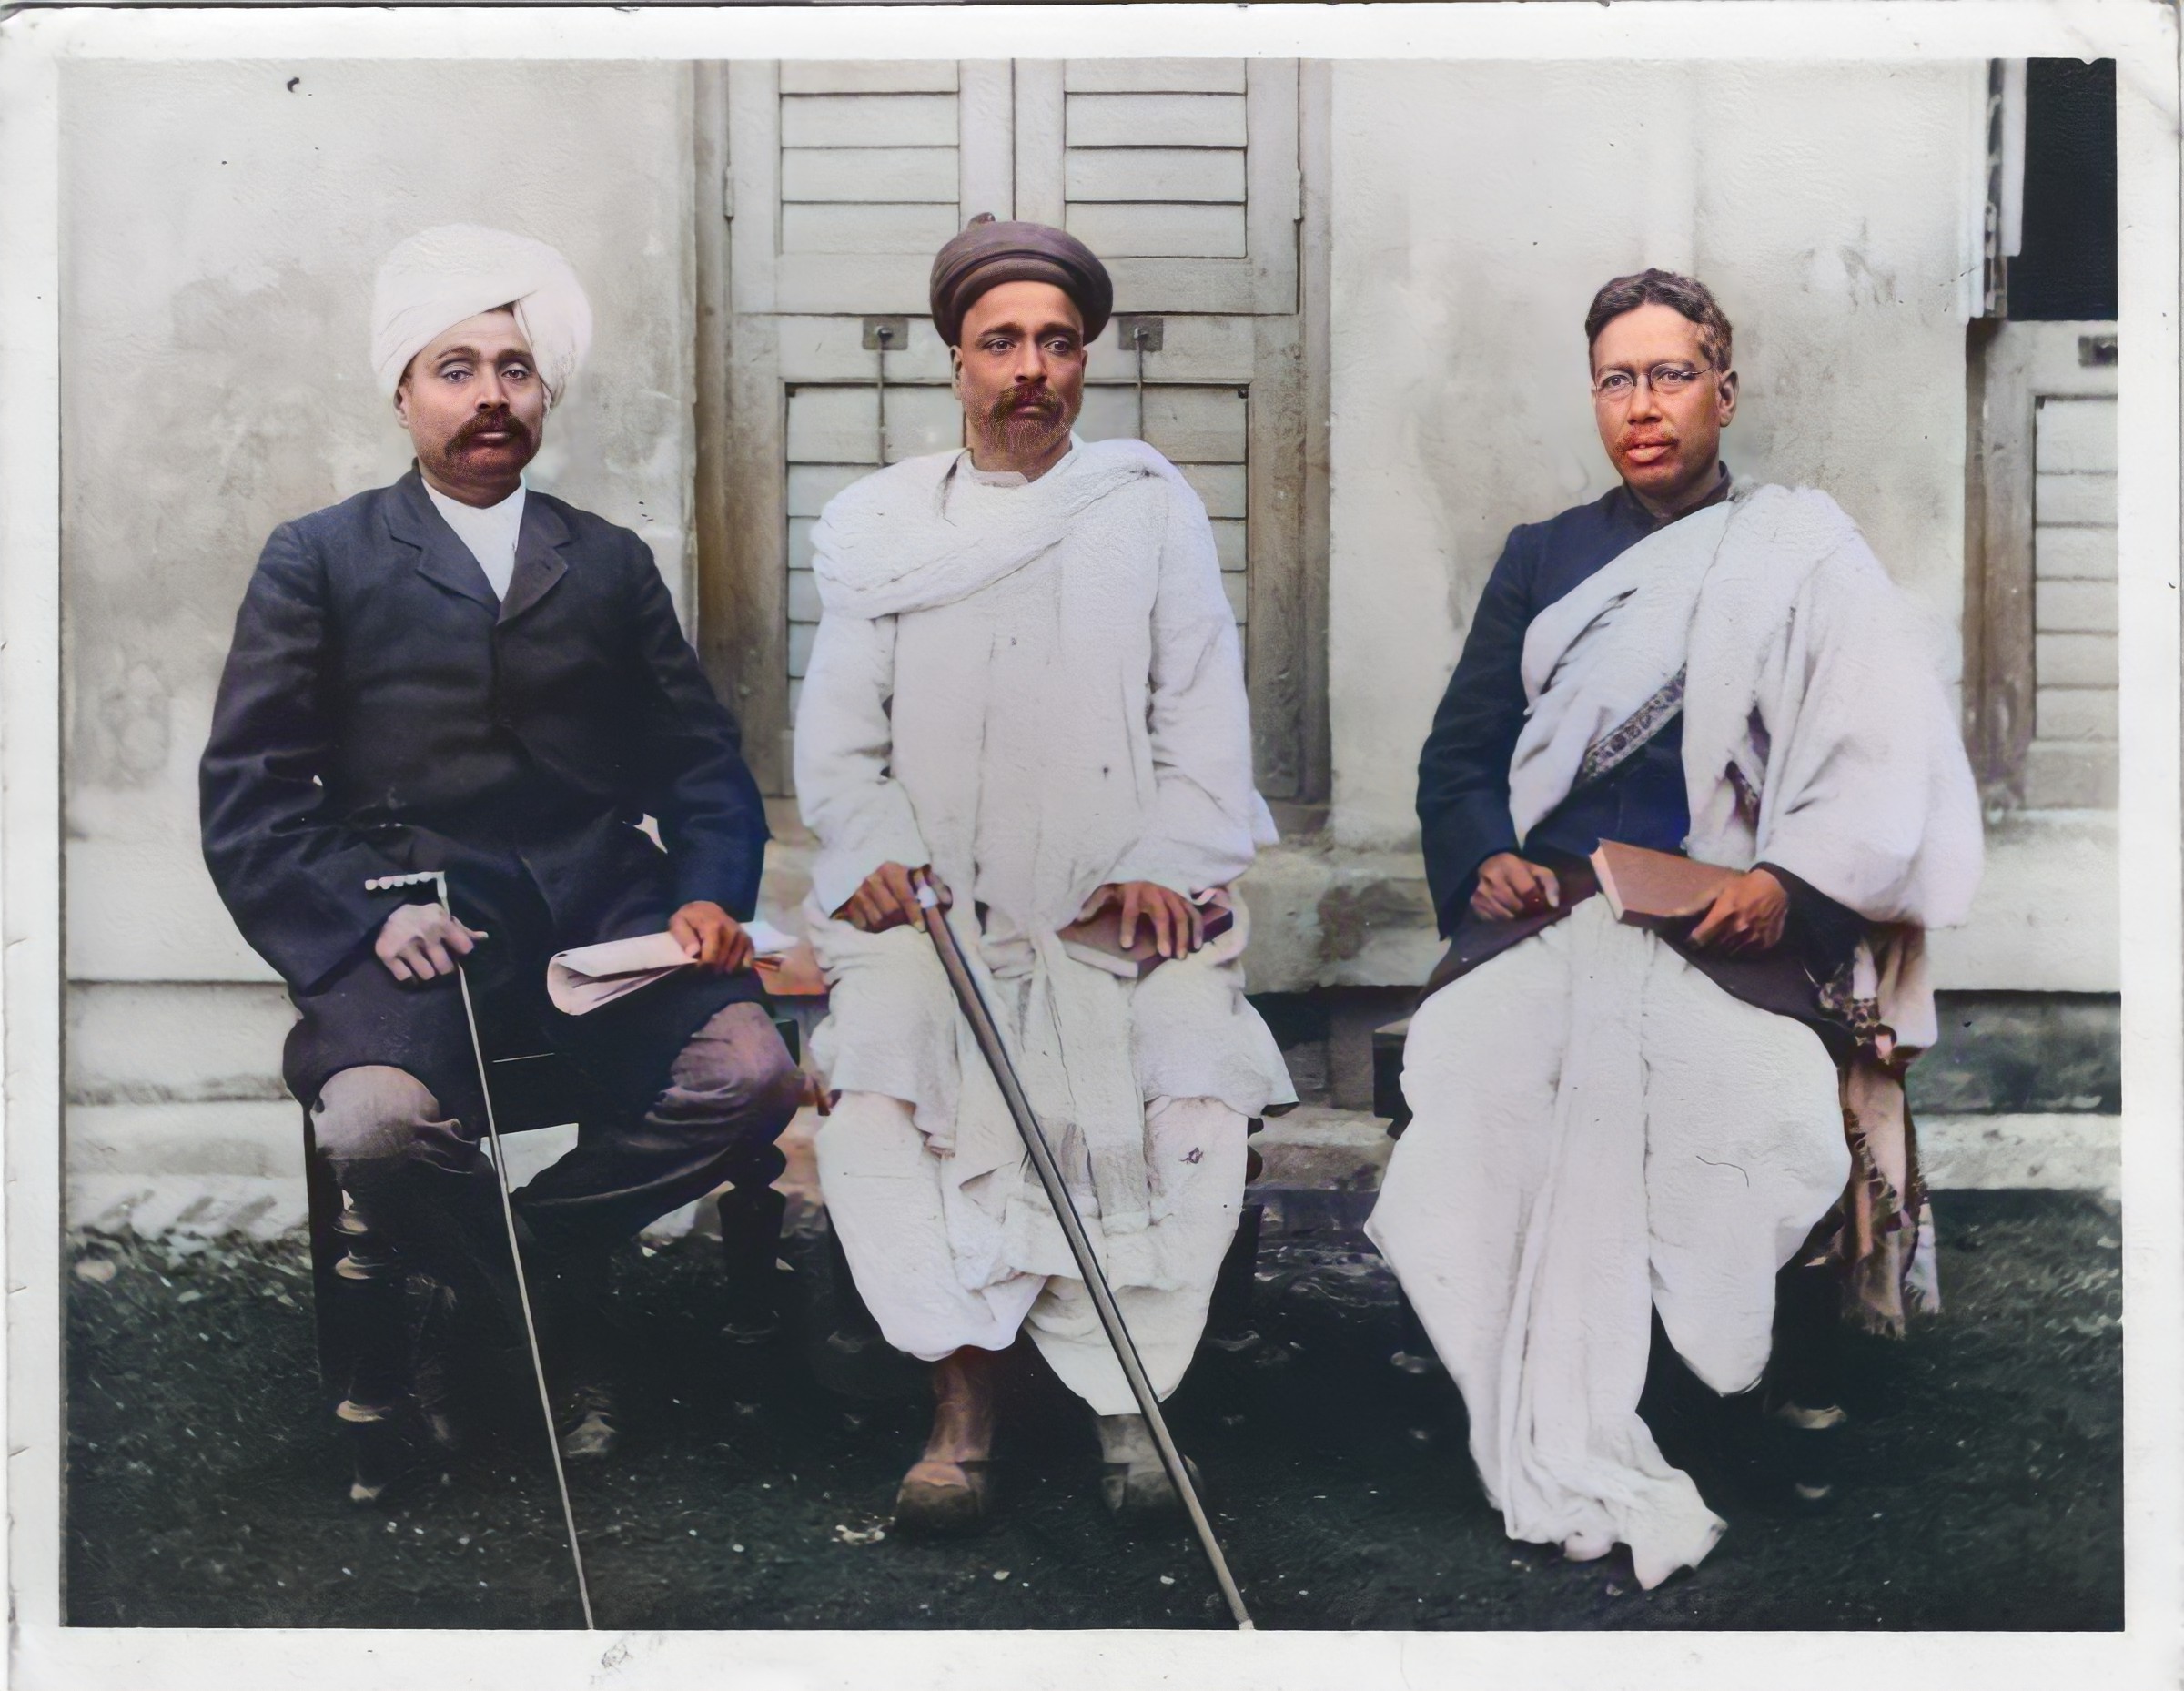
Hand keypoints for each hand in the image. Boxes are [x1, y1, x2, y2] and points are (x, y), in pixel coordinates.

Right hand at [375, 902, 486, 982]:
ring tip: (422, 963)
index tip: (456, 949)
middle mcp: (424, 933)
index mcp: (440, 921)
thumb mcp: (441, 916)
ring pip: (427, 975)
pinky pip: (405, 977)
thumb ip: (461, 929)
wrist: (384, 911)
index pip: (465, 947)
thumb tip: (484, 937)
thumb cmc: (420, 916)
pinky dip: (407, 976)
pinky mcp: (387, 953)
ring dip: (426, 972)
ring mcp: (405, 944)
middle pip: (445, 968)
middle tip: (437, 960)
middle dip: (443, 966)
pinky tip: (407, 967)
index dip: (462, 950)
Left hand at [670, 901, 753, 972]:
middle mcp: (731, 929)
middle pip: (723, 961)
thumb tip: (693, 952)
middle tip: (703, 973)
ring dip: (725, 970)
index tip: (696, 972)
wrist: (705, 909)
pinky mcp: (748, 939)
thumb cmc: (690, 919)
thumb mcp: (678, 923)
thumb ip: (683, 937)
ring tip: (714, 971)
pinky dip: (740, 967)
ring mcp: (741, 935)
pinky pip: (748, 960)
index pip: (711, 956)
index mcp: (713, 925)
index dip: (703, 969)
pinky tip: (730, 968)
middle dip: (712, 971)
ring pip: (736, 963)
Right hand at [834, 861, 945, 933]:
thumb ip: (934, 886)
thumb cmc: (901, 876)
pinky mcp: (849, 906)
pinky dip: (873, 927)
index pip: (905, 896)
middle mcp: (872, 880)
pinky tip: (880, 922)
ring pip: (878, 921)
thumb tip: (946, 901)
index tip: (921, 927)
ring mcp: (858, 893)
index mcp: (890, 869)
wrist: (867, 872)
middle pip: (891, 912)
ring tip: (894, 921)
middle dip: (902, 920)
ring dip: (889, 925)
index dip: (914, 913)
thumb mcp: (918, 876)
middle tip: (907, 923)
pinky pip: (864, 925)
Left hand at [1084, 881, 1204, 959]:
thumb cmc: (1124, 881)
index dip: (1128, 927)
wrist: (1144, 863)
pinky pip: (1194, 913)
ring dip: (1183, 935)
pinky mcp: (1182, 897)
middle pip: (1161, 914)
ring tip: (1180, 956)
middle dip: (1164, 934)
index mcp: (1134, 890)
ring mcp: (1171, 894)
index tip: (1125, 945)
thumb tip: (1079, 918)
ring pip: (1180, 915)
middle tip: (1164, 954)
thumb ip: (1094, 902)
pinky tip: (1197, 946)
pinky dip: (1198, 928)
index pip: (1130, 911)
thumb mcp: (1107, 887)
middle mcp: (1155, 892)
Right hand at [1470, 852, 1561, 921]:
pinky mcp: (1474, 904)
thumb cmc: (1515, 869)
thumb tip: (1553, 904)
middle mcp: (1491, 878)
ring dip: (1517, 918)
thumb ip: (1550, 884)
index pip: (1528, 890)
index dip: (1538, 901)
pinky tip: (1508, 913)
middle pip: (1517, 906)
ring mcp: (1480, 892)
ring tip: (1521, 913)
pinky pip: (1494, 920)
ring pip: (1506, 915)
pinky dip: (1504, 920)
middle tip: (1532, 911)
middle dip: (1528, 911)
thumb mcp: (1535, 870)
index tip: (1542, 905)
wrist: (1485, 865)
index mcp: (1508, 864)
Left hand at [1688, 868, 1788, 955]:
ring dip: (1725, 952)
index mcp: (1725, 912)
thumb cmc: (1744, 885)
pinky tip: (1740, 948)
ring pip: (1733, 951)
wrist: (1775, 885)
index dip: (1695, 939)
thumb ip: (1701, 902)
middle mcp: (1739, 927)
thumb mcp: (1721, 889)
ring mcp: (1754, 935)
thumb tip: (1678, 912)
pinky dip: (1744, 952)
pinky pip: (1752, 952)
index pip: (1704, 933)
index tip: (1690, 942)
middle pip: (1717, 945)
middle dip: (1708, 947)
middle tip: (1704, 948)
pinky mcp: (1767, 940)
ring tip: (1720, 950)